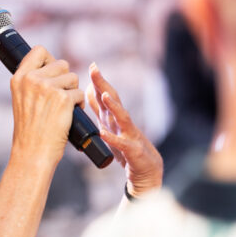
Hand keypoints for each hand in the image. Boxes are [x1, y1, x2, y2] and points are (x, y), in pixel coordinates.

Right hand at [10, 46, 84, 167]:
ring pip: (73, 77)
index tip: (53, 73)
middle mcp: (32, 79)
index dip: (50, 59)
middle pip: (62, 63)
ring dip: (73, 92)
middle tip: (59, 98)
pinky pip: (80, 93)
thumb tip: (53, 67)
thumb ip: (32, 81)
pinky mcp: (63, 99)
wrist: (32, 153)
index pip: (39, 51)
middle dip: (65, 79)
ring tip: (63, 108)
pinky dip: (79, 104)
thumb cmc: (30, 130)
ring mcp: (48, 88)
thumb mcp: (22, 99)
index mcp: (19, 78)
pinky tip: (69, 116)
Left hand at [86, 63, 162, 196]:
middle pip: (113, 100)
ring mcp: (130, 135)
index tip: (92, 65)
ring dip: (113, 105)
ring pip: (122, 117)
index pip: (106, 95)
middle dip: (103, 84)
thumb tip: (88, 91)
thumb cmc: (126, 146)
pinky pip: (122, 144)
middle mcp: (122, 122)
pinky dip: (112, 138)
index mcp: (114, 117)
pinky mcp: (133, 151)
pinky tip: (103, 133)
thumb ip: (100, 109)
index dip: (99, 81)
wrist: (146, 171)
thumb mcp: (110, 125)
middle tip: (95, 69)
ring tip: (104, 94)